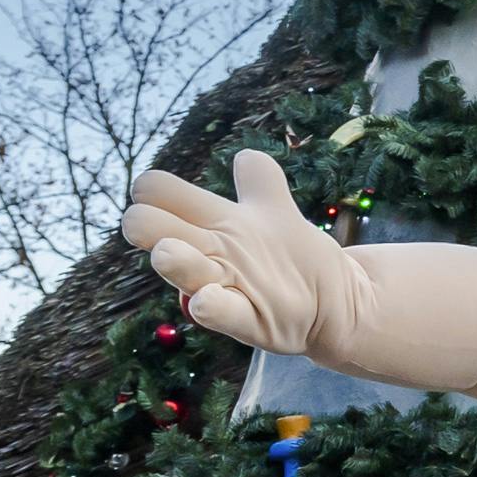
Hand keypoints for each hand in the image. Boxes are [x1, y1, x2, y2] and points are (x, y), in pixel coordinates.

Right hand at [121, 151, 358, 357]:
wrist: (332, 301)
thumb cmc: (288, 256)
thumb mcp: (276, 212)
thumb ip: (260, 181)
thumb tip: (245, 156)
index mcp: (211, 222)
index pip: (156, 192)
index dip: (152, 189)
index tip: (163, 197)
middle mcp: (209, 252)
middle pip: (147, 227)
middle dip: (143, 222)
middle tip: (170, 232)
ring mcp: (225, 285)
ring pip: (178, 266)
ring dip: (174, 258)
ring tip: (172, 252)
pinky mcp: (249, 320)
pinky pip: (218, 312)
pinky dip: (211, 305)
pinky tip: (208, 297)